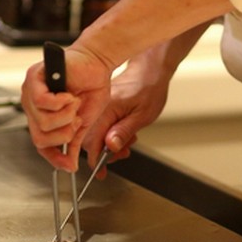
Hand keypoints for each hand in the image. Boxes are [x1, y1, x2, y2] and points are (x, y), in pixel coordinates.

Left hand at [21, 46, 112, 171]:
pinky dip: (60, 101)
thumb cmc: (91, 86)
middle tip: (76, 119)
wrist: (97, 63)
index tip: (70, 165)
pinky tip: (68, 95)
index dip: (55, 157)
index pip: (41, 144)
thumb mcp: (84, 122)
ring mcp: (30, 92)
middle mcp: (32, 106)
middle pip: (40, 138)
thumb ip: (75, 143)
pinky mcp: (34, 77)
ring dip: (65, 115)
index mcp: (42, 117)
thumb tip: (71, 165)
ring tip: (73, 102)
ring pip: (42, 122)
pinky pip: (42, 101)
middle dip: (64, 133)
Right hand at [82, 52, 172, 176]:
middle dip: (105, 152)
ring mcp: (101, 106)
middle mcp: (100, 107)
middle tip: (123, 153)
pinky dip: (112, 133)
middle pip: (91, 139)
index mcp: (106, 110)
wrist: (151, 69)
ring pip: (97, 133)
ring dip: (111, 143)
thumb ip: (124, 132)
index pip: (91, 141)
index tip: (101, 172)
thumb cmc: (149, 88)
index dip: (96, 160)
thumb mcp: (142, 116)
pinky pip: (102, 124)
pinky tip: (125, 131)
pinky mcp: (105, 105)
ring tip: (128, 141)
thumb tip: (110, 147)